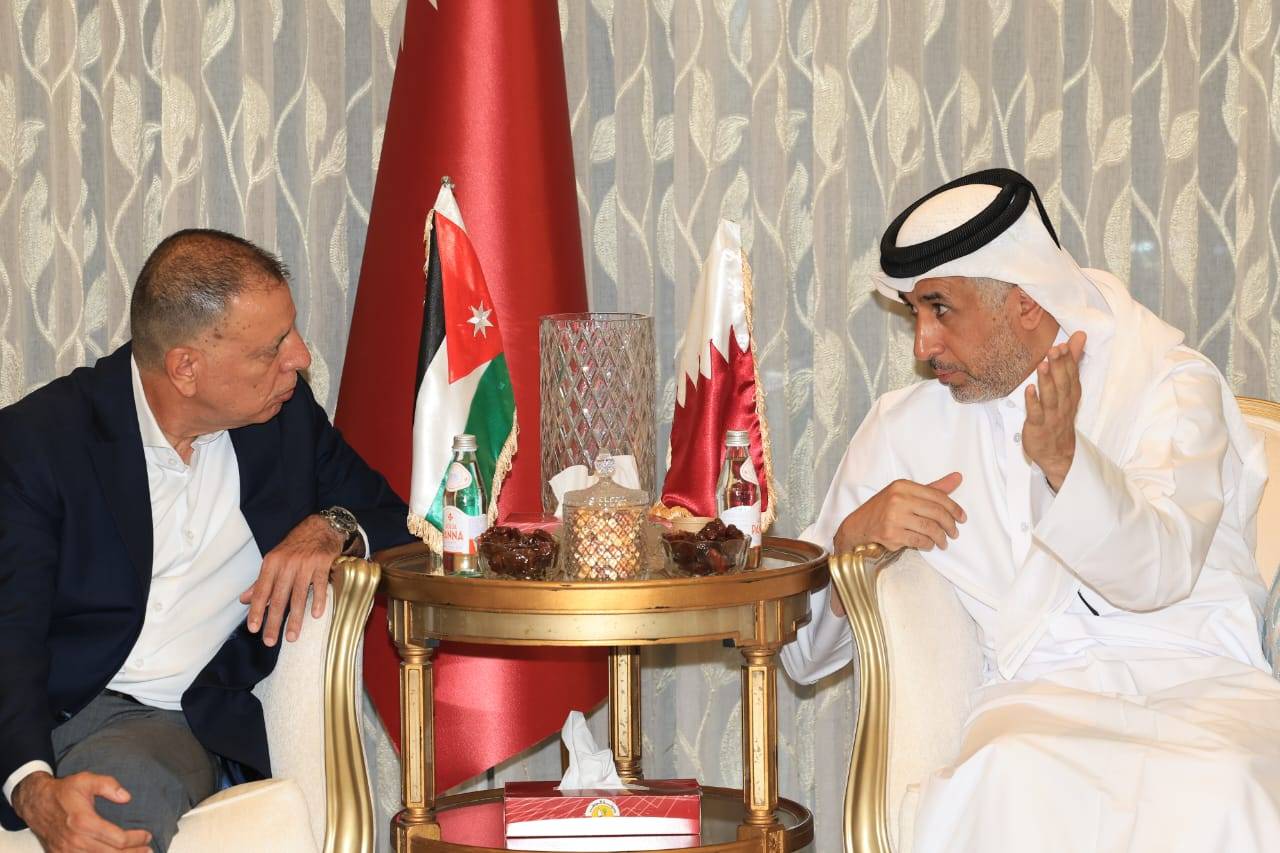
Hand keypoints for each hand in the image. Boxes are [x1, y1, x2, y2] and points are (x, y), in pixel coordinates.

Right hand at [14, 771, 151, 852]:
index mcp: (84, 822)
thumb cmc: (64, 792)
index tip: (147, 836)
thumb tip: (126, 797)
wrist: (36, 804)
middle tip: (148, 851)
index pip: (117, 839)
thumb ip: (108, 785)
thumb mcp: (86, 780)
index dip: (136, 839)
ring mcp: (67, 852)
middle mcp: (75, 841)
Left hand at [240, 514, 343, 645]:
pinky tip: (316, 615)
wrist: (320, 527)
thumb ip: (261, 582)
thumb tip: (244, 599)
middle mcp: (287, 564)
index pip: (261, 591)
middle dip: (274, 622)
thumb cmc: (295, 547)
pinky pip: (320, 585)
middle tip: (270, 641)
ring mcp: (305, 564)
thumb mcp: (274, 560)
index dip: (257, 611)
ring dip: (296, 618)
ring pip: (299, 595)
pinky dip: (319, 600)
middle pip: (279, 598)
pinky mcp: (322, 564)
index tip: (254, 629)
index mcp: (271, 563)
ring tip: (292, 636)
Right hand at [832, 472, 966, 554]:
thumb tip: (958, 477)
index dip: (954, 508)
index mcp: (903, 486)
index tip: (962, 518)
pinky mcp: (891, 534)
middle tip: (955, 533)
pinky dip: (927, 544)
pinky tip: (928, 545)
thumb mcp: (906, 493)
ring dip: (941, 538)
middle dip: (950, 525)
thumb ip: (933, 488)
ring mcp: (893, 517)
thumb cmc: (885, 509)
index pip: (937, 496)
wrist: (858, 526)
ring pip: (929, 528)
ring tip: (943, 542)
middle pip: (936, 512)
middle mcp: (898, 499)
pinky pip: (919, 540)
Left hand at [1023, 331, 1086, 490]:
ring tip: (1043, 364)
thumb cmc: (1060, 416)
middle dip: (1059, 366)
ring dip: (1047, 381)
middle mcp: (1063, 404)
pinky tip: (1029, 390)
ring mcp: (1051, 416)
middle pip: (1062, 384)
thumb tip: (1079, 337)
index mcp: (1070, 395)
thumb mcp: (1068, 389)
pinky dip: (1033, 402)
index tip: (1064, 345)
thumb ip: (1071, 362)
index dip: (1068, 361)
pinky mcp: (1038, 426)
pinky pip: (1036, 413)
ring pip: (1050, 397)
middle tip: (1054, 349)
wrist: (1058, 453)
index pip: (1072, 376)